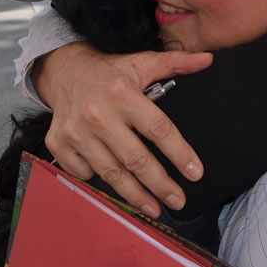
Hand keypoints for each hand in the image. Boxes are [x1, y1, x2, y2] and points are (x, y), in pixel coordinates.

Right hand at [33, 42, 212, 216]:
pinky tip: (115, 187)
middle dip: (160, 184)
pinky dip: (99, 182)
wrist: (63, 70)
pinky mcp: (58, 144)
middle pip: (136, 159)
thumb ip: (175, 63)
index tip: (196, 173)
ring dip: (135, 195)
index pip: (158, 129)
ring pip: (111, 173)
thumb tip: (208, 59)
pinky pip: (84, 173)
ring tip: (154, 208)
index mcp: (122, 93)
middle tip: (178, 201)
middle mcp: (98, 114)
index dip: (180, 153)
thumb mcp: (141, 63)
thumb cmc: (109, 73)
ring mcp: (76, 132)